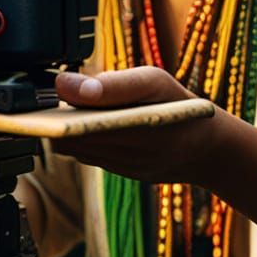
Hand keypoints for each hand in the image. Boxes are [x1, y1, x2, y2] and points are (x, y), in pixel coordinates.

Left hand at [51, 68, 217, 183]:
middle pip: (70, 142)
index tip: (45, 100)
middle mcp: (128, 154)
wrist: (211, 149)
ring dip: (68, 133)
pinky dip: (85, 142)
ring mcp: (126, 168)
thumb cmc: (181, 107)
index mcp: (134, 127)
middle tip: (51, 101)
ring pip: (79, 152)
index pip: (74, 129)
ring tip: (64, 110)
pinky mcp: (126, 174)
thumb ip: (111, 85)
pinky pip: (94, 158)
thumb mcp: (153, 82)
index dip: (52, 117)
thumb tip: (64, 85)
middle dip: (56, 123)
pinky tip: (85, 125)